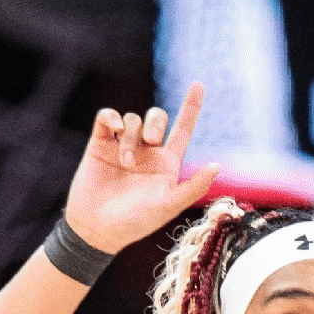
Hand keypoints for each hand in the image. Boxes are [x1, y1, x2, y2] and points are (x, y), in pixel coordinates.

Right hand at [61, 83, 215, 256]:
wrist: (96, 228)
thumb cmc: (135, 222)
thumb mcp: (169, 206)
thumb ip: (194, 187)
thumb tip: (217, 165)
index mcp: (167, 163)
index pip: (183, 128)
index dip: (191, 106)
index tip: (199, 84)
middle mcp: (146, 152)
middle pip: (157, 118)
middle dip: (155, 123)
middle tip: (149, 141)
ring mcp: (122, 146)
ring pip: (132, 120)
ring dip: (131, 136)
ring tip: (125, 161)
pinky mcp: (99, 144)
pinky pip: (106, 118)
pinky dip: (111, 117)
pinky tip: (114, 128)